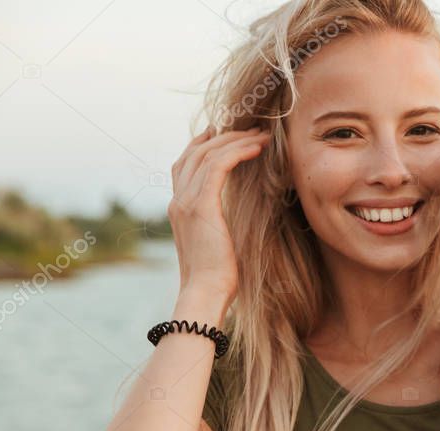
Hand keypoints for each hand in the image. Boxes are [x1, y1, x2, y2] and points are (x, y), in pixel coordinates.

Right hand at [169, 124, 269, 298]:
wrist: (205, 294)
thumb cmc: (217, 279)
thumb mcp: (216, 246)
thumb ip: (219, 227)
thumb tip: (236, 225)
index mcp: (179, 209)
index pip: (185, 165)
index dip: (202, 144)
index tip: (223, 132)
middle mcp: (178, 200)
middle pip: (195, 153)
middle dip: (224, 136)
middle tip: (251, 128)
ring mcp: (186, 202)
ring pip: (207, 154)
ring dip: (236, 140)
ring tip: (261, 136)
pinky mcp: (201, 205)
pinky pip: (218, 166)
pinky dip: (237, 152)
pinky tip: (257, 149)